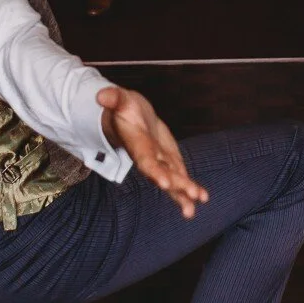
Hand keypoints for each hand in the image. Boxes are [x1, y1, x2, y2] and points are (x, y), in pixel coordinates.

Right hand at [97, 85, 207, 217]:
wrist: (128, 115)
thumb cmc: (123, 108)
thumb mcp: (120, 99)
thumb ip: (113, 98)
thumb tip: (101, 95)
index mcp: (137, 143)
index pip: (145, 160)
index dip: (154, 170)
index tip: (165, 183)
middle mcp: (148, 156)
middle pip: (163, 173)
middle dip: (176, 185)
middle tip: (191, 197)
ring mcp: (159, 159)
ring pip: (172, 178)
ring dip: (184, 192)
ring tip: (195, 207)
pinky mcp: (168, 159)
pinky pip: (179, 174)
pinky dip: (189, 186)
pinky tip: (201, 197)